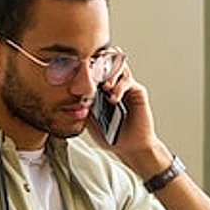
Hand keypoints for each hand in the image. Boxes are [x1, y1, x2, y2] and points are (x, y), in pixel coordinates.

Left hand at [83, 59, 172, 179]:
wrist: (130, 147)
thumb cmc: (111, 135)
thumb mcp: (90, 120)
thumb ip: (84, 106)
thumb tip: (72, 93)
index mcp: (100, 89)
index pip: (94, 69)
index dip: (86, 67)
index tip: (75, 69)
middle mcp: (114, 84)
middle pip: (107, 62)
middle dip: (98, 64)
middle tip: (90, 71)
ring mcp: (126, 86)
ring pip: (118, 66)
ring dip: (109, 73)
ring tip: (104, 86)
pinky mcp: (137, 91)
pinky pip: (127, 82)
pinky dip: (118, 88)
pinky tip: (113, 99)